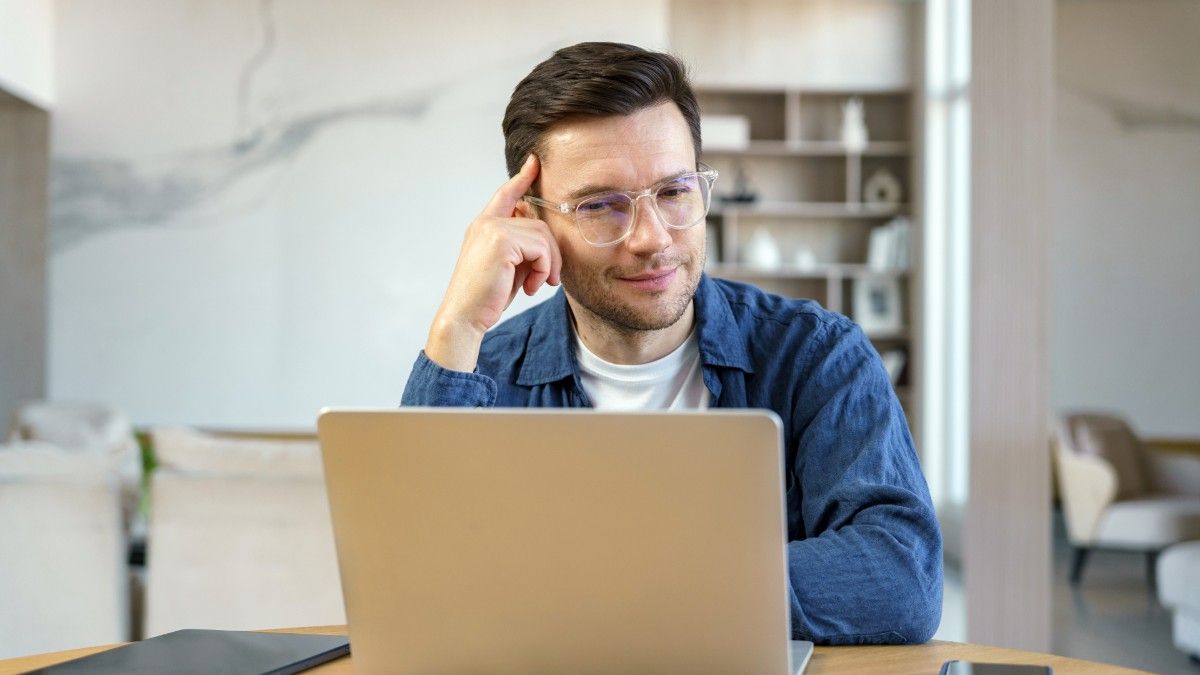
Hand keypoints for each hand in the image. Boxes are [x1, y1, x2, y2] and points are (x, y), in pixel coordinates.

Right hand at [424, 154, 561, 371]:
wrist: (464, 317)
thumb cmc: (485, 297)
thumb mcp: (507, 267)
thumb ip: (521, 247)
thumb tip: (546, 239)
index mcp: (483, 226)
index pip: (506, 194)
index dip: (522, 177)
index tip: (534, 163)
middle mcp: (486, 222)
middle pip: (538, 222)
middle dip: (551, 252)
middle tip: (548, 278)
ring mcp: (492, 229)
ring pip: (543, 235)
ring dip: (548, 264)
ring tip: (538, 284)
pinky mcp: (501, 241)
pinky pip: (541, 248)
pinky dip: (543, 269)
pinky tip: (531, 286)